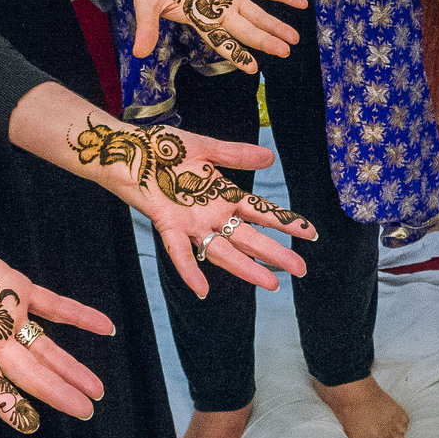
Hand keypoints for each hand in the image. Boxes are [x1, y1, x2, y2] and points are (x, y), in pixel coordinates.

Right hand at [0, 192, 113, 433]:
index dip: (10, 404)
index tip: (31, 425)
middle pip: (29, 371)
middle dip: (57, 392)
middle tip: (86, 412)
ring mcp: (6, 312)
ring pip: (46, 346)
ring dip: (71, 367)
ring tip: (97, 389)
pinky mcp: (16, 287)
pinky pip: (54, 305)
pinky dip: (79, 316)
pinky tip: (105, 328)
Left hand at [67, 118, 315, 299]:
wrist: (128, 151)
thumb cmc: (164, 148)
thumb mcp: (205, 147)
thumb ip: (236, 154)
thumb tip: (270, 157)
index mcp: (223, 195)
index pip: (262, 213)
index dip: (285, 222)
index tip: (310, 233)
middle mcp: (212, 214)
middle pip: (249, 238)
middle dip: (276, 254)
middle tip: (300, 270)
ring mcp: (191, 224)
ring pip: (224, 251)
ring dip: (246, 268)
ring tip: (270, 284)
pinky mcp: (167, 226)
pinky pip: (180, 253)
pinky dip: (190, 270)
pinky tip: (202, 290)